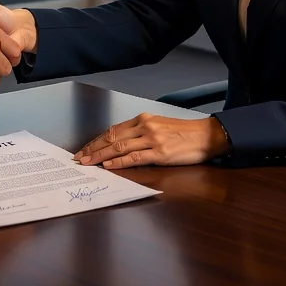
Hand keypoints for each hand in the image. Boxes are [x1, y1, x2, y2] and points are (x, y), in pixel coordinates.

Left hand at [73, 114, 230, 168]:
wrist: (206, 136)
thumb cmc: (183, 133)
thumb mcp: (159, 127)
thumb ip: (141, 132)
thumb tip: (121, 144)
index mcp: (143, 119)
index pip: (113, 130)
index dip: (96, 140)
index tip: (85, 148)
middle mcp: (145, 127)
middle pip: (112, 138)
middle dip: (93, 148)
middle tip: (79, 158)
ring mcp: (152, 140)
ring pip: (120, 147)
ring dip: (101, 156)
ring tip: (88, 163)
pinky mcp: (160, 153)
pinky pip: (135, 158)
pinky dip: (120, 162)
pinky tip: (109, 166)